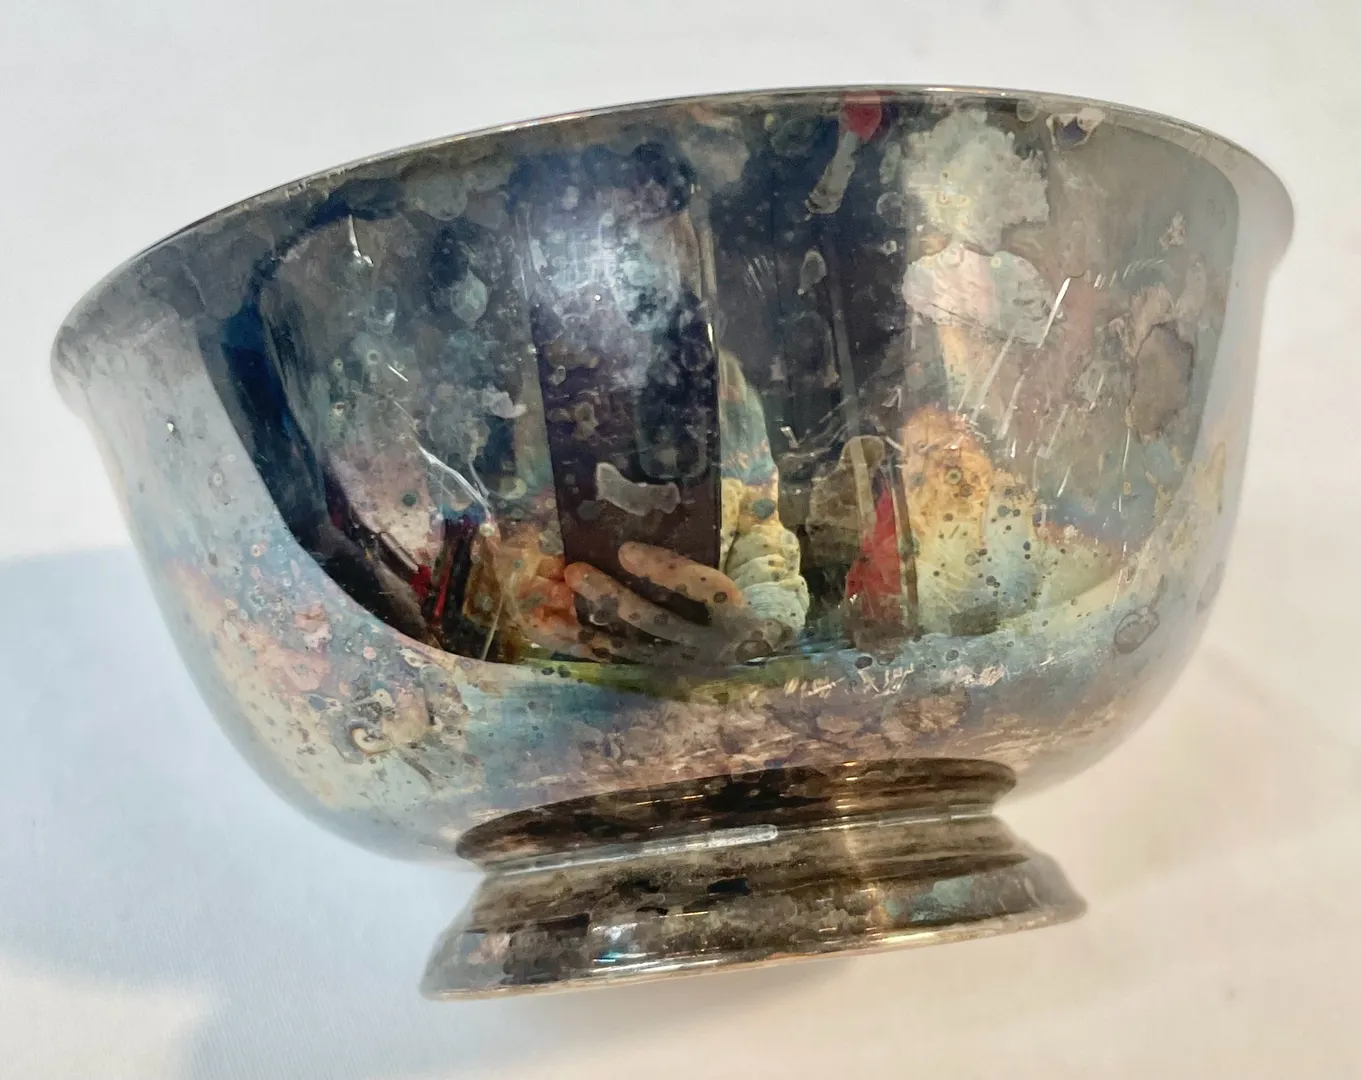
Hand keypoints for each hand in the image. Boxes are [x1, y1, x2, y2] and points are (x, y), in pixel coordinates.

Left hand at [522, 542, 793, 665]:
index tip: (627, 551)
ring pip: (629, 644)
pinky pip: (612, 656)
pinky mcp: (656, 665)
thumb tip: (702, 483)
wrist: (763, 631)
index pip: (705, 590)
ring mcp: (681, 659)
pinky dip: (577, 640)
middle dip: (612, 597)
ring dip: (586, 621)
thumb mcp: (755, 546)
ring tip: (551, 597)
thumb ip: (733, 518)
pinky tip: (545, 624)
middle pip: (658, 622)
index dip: (668, 572)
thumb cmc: (752, 575)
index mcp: (740, 611)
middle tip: (575, 571)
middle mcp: (710, 644)